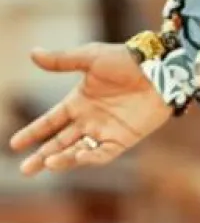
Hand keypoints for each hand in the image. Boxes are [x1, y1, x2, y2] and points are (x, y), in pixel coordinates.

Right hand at [8, 44, 172, 175]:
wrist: (160, 68)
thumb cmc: (127, 60)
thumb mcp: (92, 57)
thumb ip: (62, 60)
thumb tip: (32, 53)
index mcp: (79, 101)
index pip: (50, 122)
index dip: (33, 133)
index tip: (14, 144)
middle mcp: (89, 119)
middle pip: (60, 143)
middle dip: (42, 156)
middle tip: (26, 169)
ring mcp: (106, 130)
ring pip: (78, 151)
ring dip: (63, 159)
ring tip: (48, 163)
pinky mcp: (124, 138)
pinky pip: (104, 153)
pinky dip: (90, 157)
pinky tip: (78, 157)